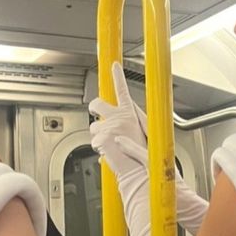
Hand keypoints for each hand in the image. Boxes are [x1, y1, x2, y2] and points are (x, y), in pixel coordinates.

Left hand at [89, 62, 148, 177]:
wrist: (139, 170)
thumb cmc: (142, 156)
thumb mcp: (141, 135)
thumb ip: (129, 125)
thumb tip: (119, 123)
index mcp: (130, 115)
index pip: (123, 90)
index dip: (118, 76)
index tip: (114, 66)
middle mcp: (119, 118)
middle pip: (98, 103)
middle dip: (94, 107)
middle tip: (95, 112)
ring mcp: (109, 127)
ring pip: (93, 127)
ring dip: (98, 135)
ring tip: (110, 145)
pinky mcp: (102, 137)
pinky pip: (94, 142)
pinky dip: (98, 149)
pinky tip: (109, 153)